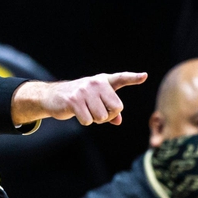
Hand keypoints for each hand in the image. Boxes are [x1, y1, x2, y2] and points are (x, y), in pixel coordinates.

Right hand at [11, 72, 147, 125]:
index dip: (133, 78)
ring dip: (95, 119)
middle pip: (116, 108)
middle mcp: (95, 83)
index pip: (121, 78)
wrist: (52, 96)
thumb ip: (110, 110)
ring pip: (102, 116)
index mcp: (103, 81)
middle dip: (108, 115)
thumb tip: (118, 120)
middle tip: (97, 111)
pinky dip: (84, 121)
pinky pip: (88, 120)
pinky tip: (78, 113)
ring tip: (85, 111)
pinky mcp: (74, 100)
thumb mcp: (96, 102)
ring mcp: (84, 91)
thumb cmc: (79, 99)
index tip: (144, 76)